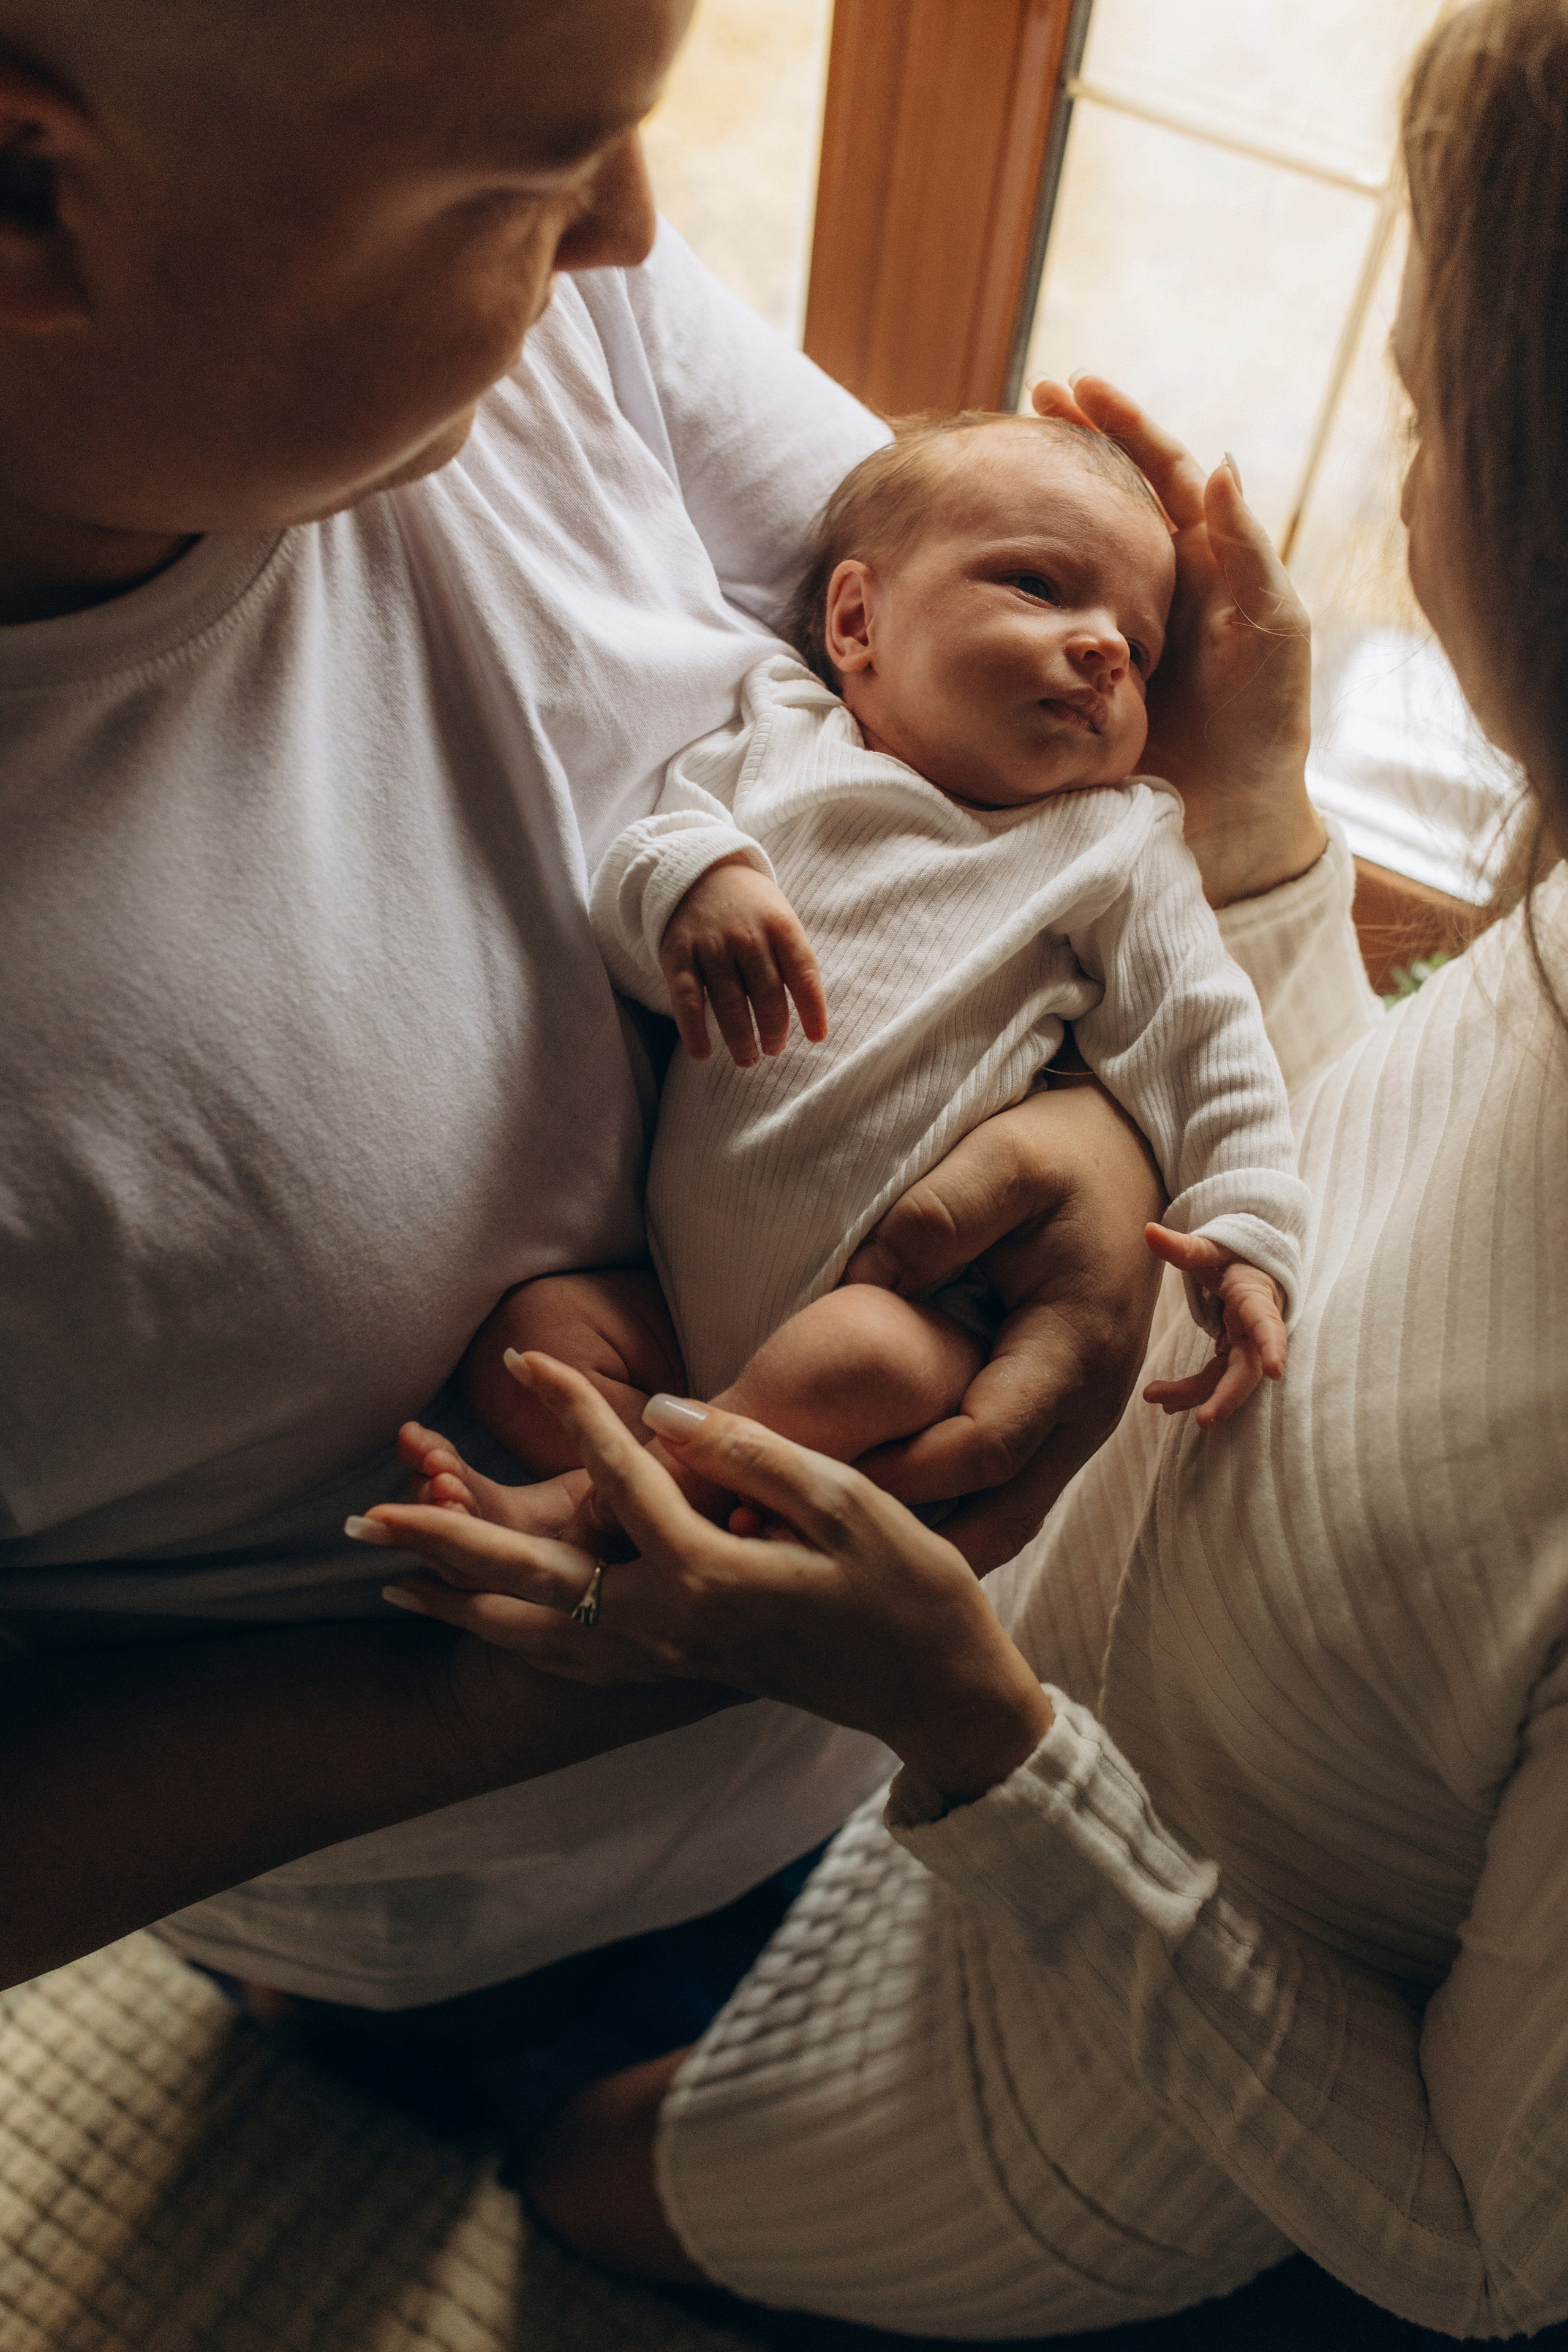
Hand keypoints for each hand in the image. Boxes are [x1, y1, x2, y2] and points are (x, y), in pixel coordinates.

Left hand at [353, 1357, 1054, 1805]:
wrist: (940, 1695)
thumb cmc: (911, 1593)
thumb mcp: (848, 1506)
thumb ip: (748, 1454)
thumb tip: (661, 1414)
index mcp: (708, 1576)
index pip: (617, 1478)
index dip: (569, 1412)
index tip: (523, 1360)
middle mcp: (668, 1627)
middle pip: (528, 1581)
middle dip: (441, 1544)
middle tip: (363, 1518)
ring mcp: (668, 1658)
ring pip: (532, 1632)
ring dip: (456, 1602)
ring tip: (387, 1578)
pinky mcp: (678, 1670)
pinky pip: (566, 1656)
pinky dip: (508, 1636)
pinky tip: (482, 1621)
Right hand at [660, 854, 827, 1066]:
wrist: (698, 872)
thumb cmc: (750, 908)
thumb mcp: (780, 919)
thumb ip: (793, 960)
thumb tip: (810, 1019)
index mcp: (780, 925)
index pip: (803, 973)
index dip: (812, 1009)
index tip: (817, 1037)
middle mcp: (746, 935)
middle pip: (767, 995)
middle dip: (774, 1030)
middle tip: (774, 1049)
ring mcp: (711, 946)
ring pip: (729, 1004)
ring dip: (740, 1039)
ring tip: (748, 1059)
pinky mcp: (678, 956)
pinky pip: (688, 1000)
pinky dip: (694, 1031)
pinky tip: (703, 1054)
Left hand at [840, 1081, 1165, 1570]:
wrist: (1125, 1160)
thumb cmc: (1063, 1156)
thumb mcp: (1005, 1159)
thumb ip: (938, 1216)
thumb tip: (866, 1280)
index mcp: (1075, 1348)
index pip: (986, 1445)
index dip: (904, 1472)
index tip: (819, 1475)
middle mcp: (1087, 1405)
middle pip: (1002, 1513)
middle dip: (912, 1540)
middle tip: (813, 1544)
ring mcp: (1078, 1422)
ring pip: (1007, 1518)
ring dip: (929, 1541)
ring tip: (832, 1545)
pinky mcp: (1058, 1421)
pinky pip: (1005, 1493)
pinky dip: (947, 1514)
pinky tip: (875, 1512)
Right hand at [1030, 376, 1326, 908]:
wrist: (1231, 816)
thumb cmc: (1265, 723)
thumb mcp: (1272, 631)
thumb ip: (1246, 554)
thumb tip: (1218, 464)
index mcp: (1204, 561)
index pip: (1163, 469)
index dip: (1121, 423)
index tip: (1076, 385)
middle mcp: (1155, 584)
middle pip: (1107, 494)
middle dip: (1068, 444)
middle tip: (1021, 405)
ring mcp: (1113, 626)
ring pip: (1068, 547)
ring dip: (1034, 505)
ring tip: (991, 467)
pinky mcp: (1079, 671)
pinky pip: (1040, 614)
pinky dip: (1011, 580)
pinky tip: (980, 561)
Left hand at [1141, 1226, 1287, 1425]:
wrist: (1252, 1266)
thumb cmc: (1234, 1255)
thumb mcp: (1210, 1248)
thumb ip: (1182, 1246)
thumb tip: (1148, 1231)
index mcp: (1255, 1298)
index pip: (1266, 1323)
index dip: (1272, 1346)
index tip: (1276, 1371)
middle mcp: (1256, 1328)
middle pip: (1247, 1368)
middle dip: (1227, 1397)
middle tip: (1204, 1421)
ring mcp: (1248, 1345)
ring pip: (1227, 1379)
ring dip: (1195, 1394)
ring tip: (1154, 1397)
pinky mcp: (1236, 1354)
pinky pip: (1217, 1378)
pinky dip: (1194, 1391)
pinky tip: (1167, 1403)